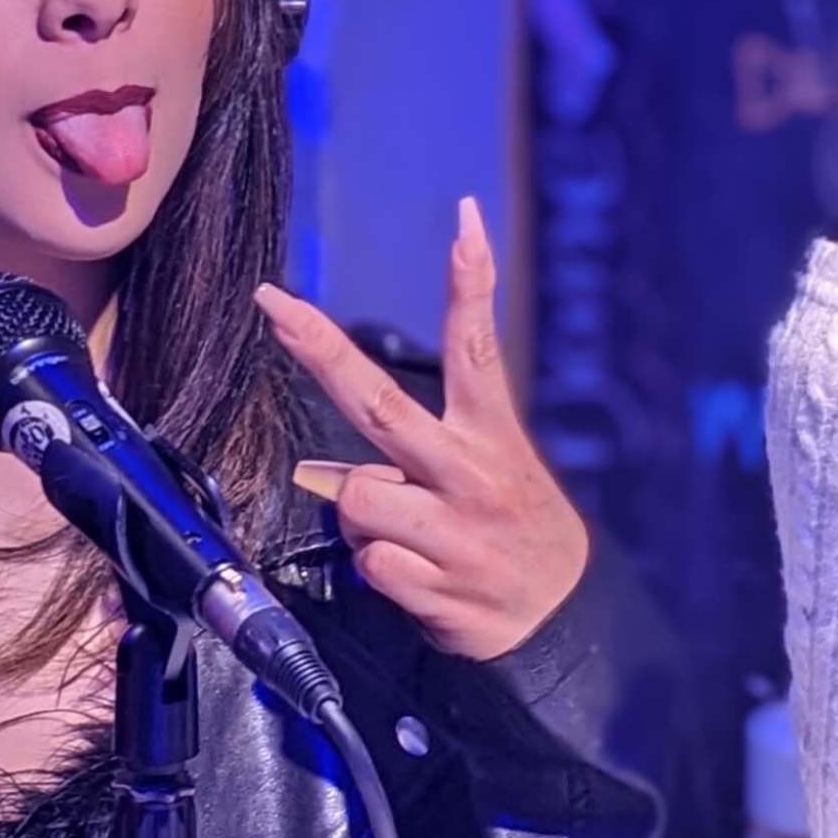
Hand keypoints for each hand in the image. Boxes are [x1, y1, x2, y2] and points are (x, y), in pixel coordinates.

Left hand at [257, 196, 591, 662]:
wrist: (564, 619)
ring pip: (358, 497)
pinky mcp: (440, 587)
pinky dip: (378, 570)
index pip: (477, 346)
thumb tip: (318, 475)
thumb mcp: (492, 471)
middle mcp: (472, 474)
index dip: (471, 281)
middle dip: (321, 351)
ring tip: (407, 537)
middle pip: (381, 403)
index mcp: (491, 435)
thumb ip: (415, 460)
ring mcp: (456, 531)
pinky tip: (418, 578)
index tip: (463, 218)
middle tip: (273, 304)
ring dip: (362, 520)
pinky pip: (368, 563)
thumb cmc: (508, 530)